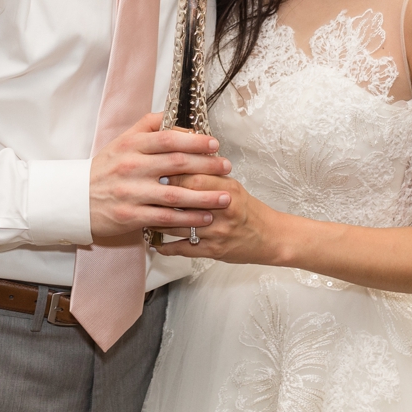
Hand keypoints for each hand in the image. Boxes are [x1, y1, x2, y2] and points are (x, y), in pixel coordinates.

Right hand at [89, 113, 232, 238]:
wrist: (74, 199)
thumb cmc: (106, 168)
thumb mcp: (122, 140)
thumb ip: (148, 125)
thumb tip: (174, 114)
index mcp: (131, 145)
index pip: (167, 139)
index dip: (194, 140)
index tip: (214, 144)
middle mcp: (131, 167)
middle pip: (176, 164)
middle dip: (207, 166)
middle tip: (227, 167)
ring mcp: (131, 192)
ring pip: (175, 194)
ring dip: (204, 196)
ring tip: (226, 196)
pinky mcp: (130, 216)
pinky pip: (165, 218)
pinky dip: (187, 219)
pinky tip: (204, 218)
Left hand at [150, 173, 283, 264]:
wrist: (270, 237)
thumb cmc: (249, 210)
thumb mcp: (234, 187)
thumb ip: (210, 176)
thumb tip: (182, 160)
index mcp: (229, 189)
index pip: (195, 177)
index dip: (172, 173)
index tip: (155, 169)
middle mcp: (223, 209)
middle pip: (185, 199)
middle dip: (161, 195)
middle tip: (141, 191)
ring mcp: (218, 232)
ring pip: (179, 225)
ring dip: (157, 221)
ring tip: (142, 215)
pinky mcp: (213, 251)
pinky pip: (183, 249)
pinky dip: (166, 247)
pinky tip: (154, 243)